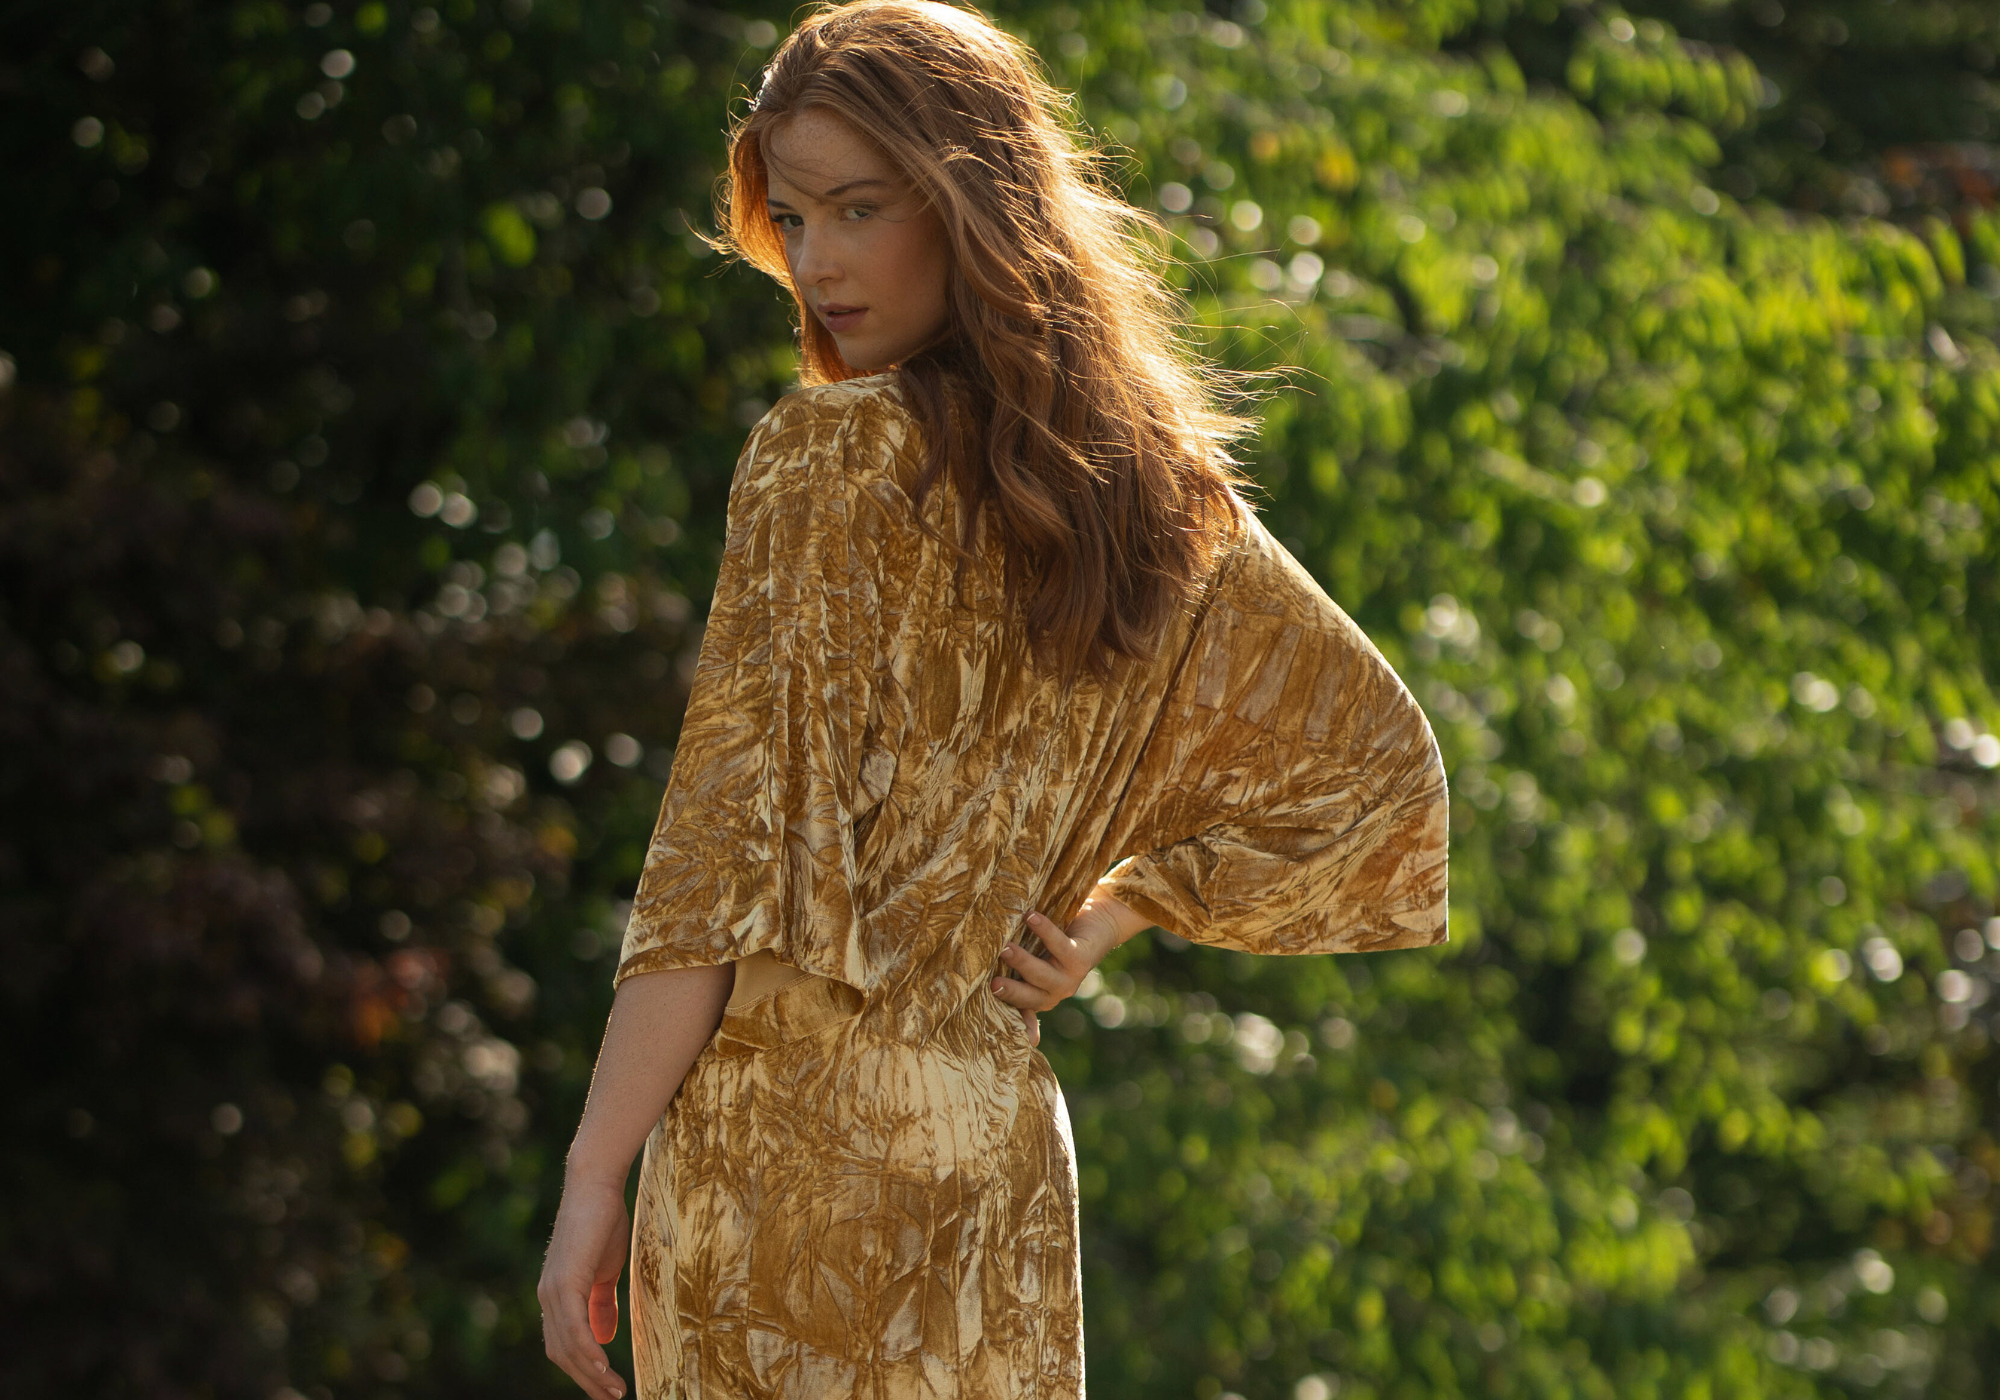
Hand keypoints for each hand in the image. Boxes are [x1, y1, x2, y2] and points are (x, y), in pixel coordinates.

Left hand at [539, 1177, 631, 1399]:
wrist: (596, 1186)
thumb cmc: (603, 1223)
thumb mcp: (606, 1271)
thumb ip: (601, 1304)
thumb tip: (604, 1337)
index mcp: (556, 1297)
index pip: (564, 1346)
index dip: (583, 1370)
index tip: (607, 1388)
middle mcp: (548, 1298)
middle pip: (562, 1354)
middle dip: (587, 1381)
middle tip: (613, 1397)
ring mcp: (553, 1291)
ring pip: (567, 1347)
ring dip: (590, 1374)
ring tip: (613, 1390)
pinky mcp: (564, 1282)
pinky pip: (572, 1328)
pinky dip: (586, 1351)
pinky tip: (602, 1365)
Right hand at [991, 903, 1135, 1045]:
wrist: (1098, 924)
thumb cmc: (1057, 941)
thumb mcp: (1036, 957)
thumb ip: (1016, 966)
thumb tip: (988, 965)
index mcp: (1039, 995)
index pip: (1018, 1006)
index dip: (1006, 1006)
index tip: (989, 1004)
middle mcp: (1054, 992)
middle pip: (1029, 997)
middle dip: (1012, 992)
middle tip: (993, 983)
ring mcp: (1069, 978)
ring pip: (1043, 975)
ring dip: (1023, 962)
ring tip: (1006, 948)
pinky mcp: (1081, 959)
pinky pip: (1060, 946)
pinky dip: (1044, 931)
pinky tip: (1031, 917)